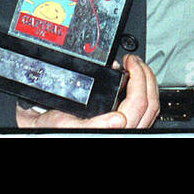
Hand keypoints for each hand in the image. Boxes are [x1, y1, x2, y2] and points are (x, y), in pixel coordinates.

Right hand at [15, 54, 159, 128]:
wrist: (43, 126)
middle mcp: (123, 132)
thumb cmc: (52, 127)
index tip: (130, 61)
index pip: (139, 103)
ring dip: (148, 83)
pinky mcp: (125, 127)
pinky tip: (135, 82)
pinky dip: (144, 92)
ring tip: (137, 68)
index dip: (139, 77)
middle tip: (134, 60)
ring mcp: (126, 130)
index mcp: (112, 131)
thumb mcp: (65, 123)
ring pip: (151, 108)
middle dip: (146, 76)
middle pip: (150, 104)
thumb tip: (119, 120)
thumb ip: (95, 123)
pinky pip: (145, 111)